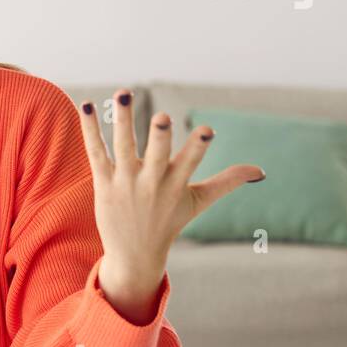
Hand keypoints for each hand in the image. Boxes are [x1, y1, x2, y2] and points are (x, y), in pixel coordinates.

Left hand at [77, 89, 264, 323]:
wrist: (134, 254)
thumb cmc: (170, 222)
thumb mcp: (199, 201)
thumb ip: (227, 181)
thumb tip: (260, 171)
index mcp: (176, 184)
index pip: (190, 163)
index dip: (198, 146)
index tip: (207, 130)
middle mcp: (151, 182)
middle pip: (156, 156)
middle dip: (160, 138)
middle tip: (163, 116)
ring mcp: (125, 181)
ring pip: (123, 146)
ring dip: (122, 119)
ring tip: (123, 92)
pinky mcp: (103, 182)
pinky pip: (96, 151)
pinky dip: (90, 129)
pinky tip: (86, 104)